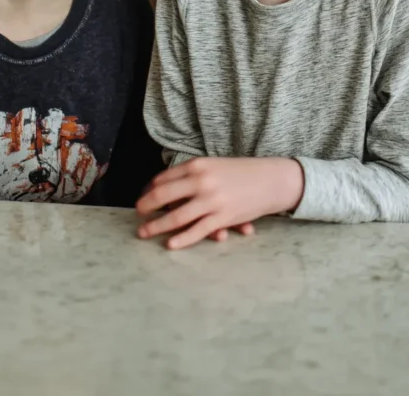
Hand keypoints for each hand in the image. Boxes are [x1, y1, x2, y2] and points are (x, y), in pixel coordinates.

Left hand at [136, 157, 303, 249]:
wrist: (270, 180)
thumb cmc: (241, 173)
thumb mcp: (214, 166)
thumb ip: (193, 174)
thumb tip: (166, 187)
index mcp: (198, 165)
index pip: (164, 178)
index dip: (150, 189)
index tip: (143, 196)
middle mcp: (201, 181)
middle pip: (164, 196)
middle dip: (146, 206)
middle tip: (137, 213)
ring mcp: (211, 201)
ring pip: (176, 217)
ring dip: (156, 226)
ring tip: (143, 232)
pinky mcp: (222, 218)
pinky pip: (197, 231)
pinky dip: (181, 239)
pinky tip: (170, 243)